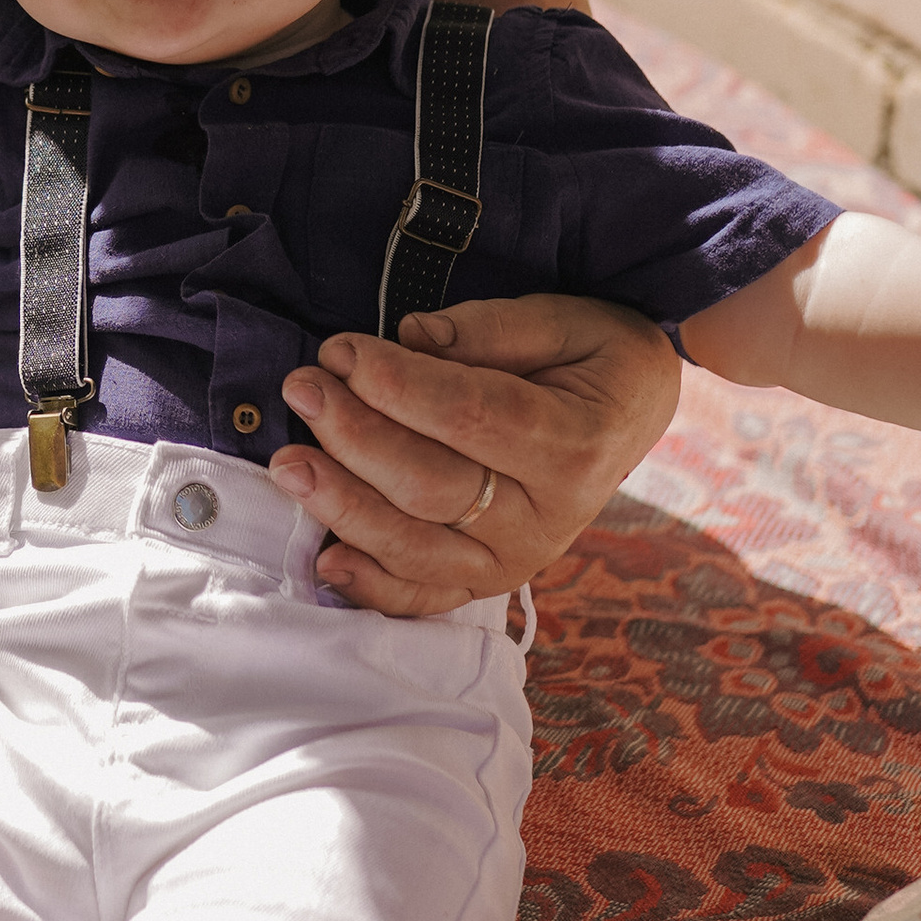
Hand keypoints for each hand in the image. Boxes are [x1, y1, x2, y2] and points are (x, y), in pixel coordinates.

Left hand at [272, 292, 681, 616]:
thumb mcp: (563, 321)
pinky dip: (372, 588)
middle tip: (303, 389)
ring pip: (416, 546)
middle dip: (355, 437)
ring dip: (343, 508)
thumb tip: (411, 336)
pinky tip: (324, 562)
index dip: (397, 384)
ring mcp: (515, 560)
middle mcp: (546, 517)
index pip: (470, 416)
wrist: (632, 416)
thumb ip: (491, 328)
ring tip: (289, 464)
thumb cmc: (590, 360)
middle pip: (432, 486)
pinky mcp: (488, 582)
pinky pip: (425, 598)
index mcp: (573, 444)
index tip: (341, 350)